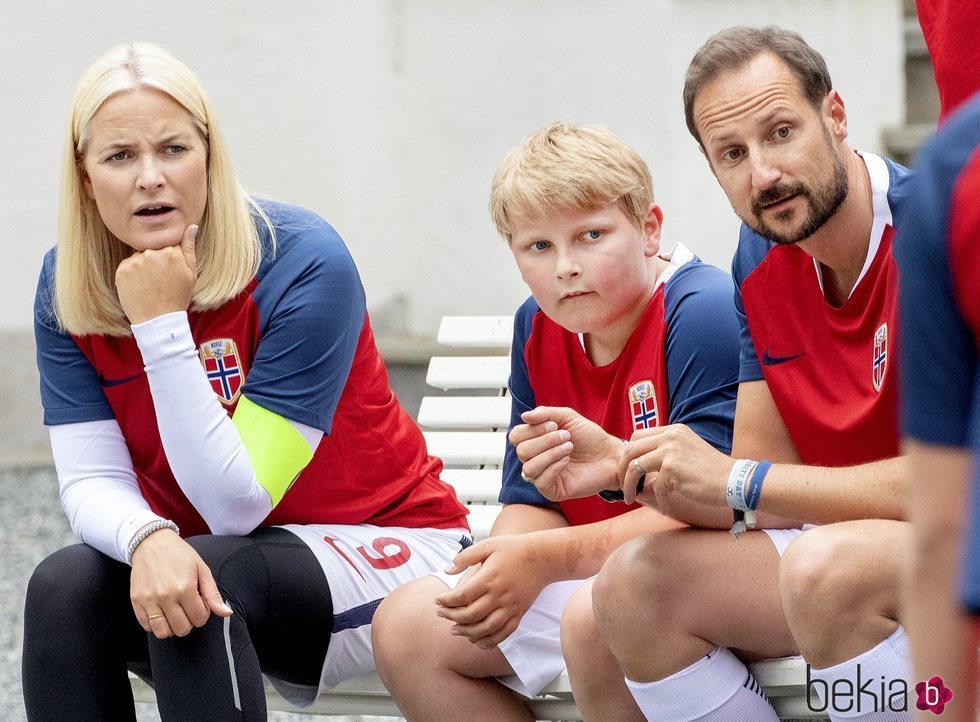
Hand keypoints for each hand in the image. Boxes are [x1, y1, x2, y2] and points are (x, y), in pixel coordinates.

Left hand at [116, 224, 197, 323]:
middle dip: (156, 260)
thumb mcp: (190, 273)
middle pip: (153, 248)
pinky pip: (128, 265)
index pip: (168, 243)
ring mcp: (135, 261)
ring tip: (150, 284)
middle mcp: (152, 253)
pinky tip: (140, 286)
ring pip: (140, 256)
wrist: (158, 320)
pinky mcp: (122, 270)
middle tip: (161, 279)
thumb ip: (189, 247)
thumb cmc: (177, 297)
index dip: (170, 256)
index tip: (170, 269)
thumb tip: (191, 226)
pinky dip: (132, 274)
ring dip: (144, 266)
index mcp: (172, 251)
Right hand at [129, 527, 232, 638]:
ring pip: (162, 633)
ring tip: (175, 613)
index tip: (199, 602)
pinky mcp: (136, 602)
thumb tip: (227, 613)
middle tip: (188, 608)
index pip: (199, 619)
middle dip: (189, 622)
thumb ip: (213, 594)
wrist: (151, 542)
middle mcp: (165, 596)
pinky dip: (156, 624)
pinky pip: (146, 627)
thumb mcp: (201, 569)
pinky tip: (162, 612)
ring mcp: (148, 600)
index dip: (203, 613)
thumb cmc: (179, 554)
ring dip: (172, 627)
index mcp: (185, 588)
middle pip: (182, 629)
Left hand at [435, 535, 552, 648]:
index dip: (447, 601)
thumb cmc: (513, 548)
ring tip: (454, 630)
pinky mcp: (519, 613)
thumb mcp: (488, 545)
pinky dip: (489, 641)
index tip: (438, 601)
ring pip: (486, 628)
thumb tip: (447, 570)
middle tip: (441, 614)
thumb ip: (466, 557)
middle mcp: (499, 595)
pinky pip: (503, 633)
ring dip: (467, 632)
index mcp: (489, 578)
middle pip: (471, 615)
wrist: (543, 557)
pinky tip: (477, 641)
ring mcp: (510, 607)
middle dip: (452, 617)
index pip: (462, 596)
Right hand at [511, 406, 621, 501]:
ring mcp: (542, 476)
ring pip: (528, 467)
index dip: (532, 429)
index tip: (553, 424)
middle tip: (566, 436)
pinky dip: (553, 467)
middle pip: (521, 451)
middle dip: (545, 440)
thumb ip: (545, 413)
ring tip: (569, 447)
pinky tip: (567, 460)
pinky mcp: (552, 491)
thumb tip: (524, 416)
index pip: (516, 436)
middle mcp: (535, 459)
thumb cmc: (590, 437)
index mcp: (535, 442)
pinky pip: (540, 481)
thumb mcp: (568, 417)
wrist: (610, 455)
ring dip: (550, 453)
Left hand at [620, 424, 733, 512]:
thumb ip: (665, 454)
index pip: (637, 436)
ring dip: (629, 485)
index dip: (628, 454)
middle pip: (631, 449)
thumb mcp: (686, 451)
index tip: (627, 470)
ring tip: (630, 498)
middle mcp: (670, 436)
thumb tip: (641, 469)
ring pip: (635, 467)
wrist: (734, 481)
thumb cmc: (711, 471)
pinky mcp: (673, 469)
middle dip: (622, 469)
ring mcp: (671, 451)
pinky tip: (665, 507)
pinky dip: (659, 500)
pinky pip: (656, 487)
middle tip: (623, 485)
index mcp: (673, 430)